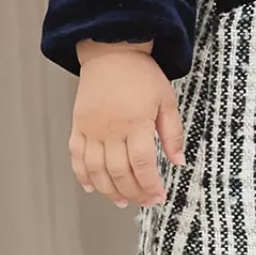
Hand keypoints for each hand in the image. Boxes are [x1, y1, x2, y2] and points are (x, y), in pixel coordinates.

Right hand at [70, 41, 186, 206]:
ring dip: (109, 191)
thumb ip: (173, 132)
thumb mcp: (166, 99)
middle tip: (145, 202)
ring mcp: (91, 129)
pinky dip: (83, 175)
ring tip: (122, 201)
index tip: (159, 196)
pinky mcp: (78, 126)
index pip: (142, 164)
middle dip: (134, 193)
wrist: (111, 52)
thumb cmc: (141, 74)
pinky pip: (76, 157)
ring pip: (97, 170)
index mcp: (136, 123)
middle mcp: (111, 130)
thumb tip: (178, 162)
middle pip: (120, 172)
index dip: (151, 185)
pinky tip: (93, 188)